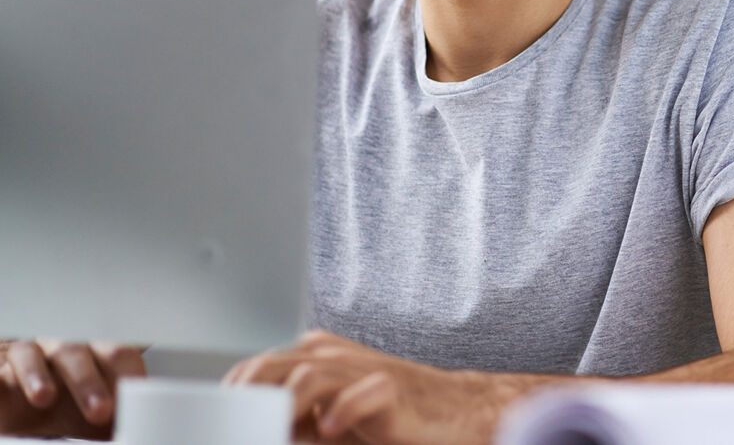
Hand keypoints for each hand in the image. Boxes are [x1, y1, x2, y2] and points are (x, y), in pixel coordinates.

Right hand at [0, 339, 145, 438]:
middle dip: (88, 381)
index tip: (136, 398)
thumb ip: (112, 418)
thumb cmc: (66, 406)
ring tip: (44, 397)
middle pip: (76, 354)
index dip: (127, 374)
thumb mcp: (91, 413)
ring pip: (31, 355)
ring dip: (37, 375)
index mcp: (96, 352)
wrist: (24, 403)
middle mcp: (62, 348)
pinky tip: (3, 384)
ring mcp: (27, 355)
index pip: (117, 354)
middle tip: (100, 410)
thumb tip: (133, 434)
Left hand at [225, 331, 514, 444]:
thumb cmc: (390, 418)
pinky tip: (329, 430)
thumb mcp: (329, 420)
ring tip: (279, 431)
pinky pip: (361, 395)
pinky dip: (341, 412)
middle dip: (249, 399)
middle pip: (273, 366)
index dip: (234, 395)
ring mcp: (363, 370)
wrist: (454, 413)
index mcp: (314, 359)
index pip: (256, 368)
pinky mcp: (392, 390)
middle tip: (242, 428)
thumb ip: (293, 421)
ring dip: (286, 405)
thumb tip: (250, 435)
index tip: (219, 424)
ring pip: (309, 375)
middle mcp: (334, 358)